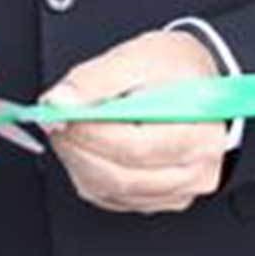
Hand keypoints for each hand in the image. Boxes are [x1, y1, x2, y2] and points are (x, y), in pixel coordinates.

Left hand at [36, 28, 228, 213]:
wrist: (196, 82)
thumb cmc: (175, 69)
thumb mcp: (137, 57)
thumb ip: (95, 80)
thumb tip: (59, 102)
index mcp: (199, 133)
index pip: (135, 147)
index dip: (90, 133)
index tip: (60, 114)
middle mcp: (196, 170)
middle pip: (122, 175)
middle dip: (77, 148)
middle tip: (54, 121)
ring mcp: (180, 189)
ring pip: (113, 190)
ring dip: (79, 161)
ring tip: (67, 130)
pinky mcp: (162, 198)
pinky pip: (114, 198)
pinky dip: (89, 174)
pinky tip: (84, 148)